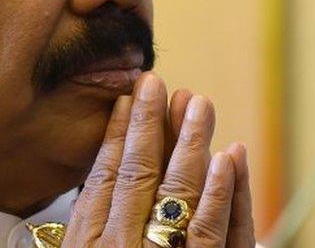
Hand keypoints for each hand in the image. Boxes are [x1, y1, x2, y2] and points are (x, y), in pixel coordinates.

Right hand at [62, 73, 255, 246]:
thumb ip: (93, 221)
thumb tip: (106, 170)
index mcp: (87, 241)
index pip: (104, 174)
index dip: (117, 133)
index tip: (128, 99)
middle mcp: (119, 245)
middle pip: (138, 174)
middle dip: (149, 123)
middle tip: (156, 82)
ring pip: (178, 193)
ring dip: (190, 142)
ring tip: (198, 104)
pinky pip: (210, 231)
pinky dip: (221, 192)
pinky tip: (227, 158)